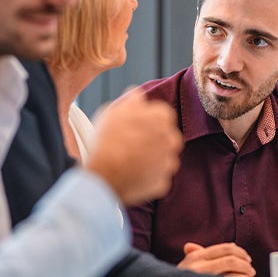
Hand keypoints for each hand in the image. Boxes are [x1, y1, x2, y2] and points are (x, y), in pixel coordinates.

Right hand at [86, 88, 182, 205]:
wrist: (105, 174)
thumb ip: (131, 100)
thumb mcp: (114, 111)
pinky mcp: (163, 182)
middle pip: (166, 135)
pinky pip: (157, 176)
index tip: (134, 124)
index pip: (162, 112)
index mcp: (163, 118)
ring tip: (130, 159)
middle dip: (153, 137)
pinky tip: (132, 173)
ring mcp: (169, 163)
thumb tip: (137, 94)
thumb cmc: (109, 140)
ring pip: (163, 157)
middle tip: (132, 141)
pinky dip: (147, 175)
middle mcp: (172, 140)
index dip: (146, 118)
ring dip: (152, 157)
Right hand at [178, 242, 255, 276]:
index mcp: (195, 257)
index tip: (246, 257)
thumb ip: (198, 257)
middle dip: (244, 261)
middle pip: (230, 256)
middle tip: (250, 268)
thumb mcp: (186, 269)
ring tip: (250, 276)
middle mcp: (198, 264)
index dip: (239, 251)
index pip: (224, 248)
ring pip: (231, 265)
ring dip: (245, 270)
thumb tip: (206, 246)